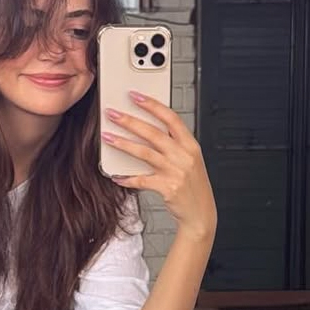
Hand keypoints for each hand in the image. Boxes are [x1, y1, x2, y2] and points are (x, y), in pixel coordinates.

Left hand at [101, 90, 217, 240]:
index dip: (152, 105)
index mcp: (191, 145)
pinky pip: (141, 179)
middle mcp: (184, 155)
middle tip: (113, 113)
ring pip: (144, 152)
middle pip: (153, 132)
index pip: (171, 118)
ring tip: (107, 137)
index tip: (135, 96)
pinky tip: (116, 175)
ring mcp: (176, 171)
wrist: (201, 213)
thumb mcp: (190, 160)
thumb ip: (173, 145)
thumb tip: (146, 131)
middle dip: (130, 121)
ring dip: (123, 143)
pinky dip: (127, 177)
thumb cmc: (193, 186)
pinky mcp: (167, 187)